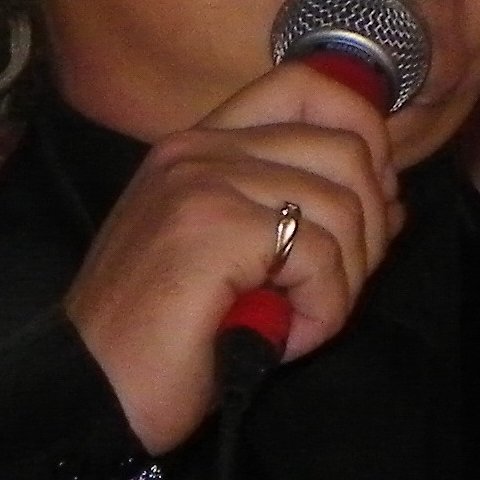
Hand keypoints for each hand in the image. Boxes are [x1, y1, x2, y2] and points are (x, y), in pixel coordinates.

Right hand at [62, 63, 399, 452]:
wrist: (90, 393)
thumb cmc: (162, 339)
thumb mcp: (236, 260)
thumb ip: (300, 213)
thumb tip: (389, 200)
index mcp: (198, 146)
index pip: (307, 85)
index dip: (363, 133)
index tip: (365, 202)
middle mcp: (197, 150)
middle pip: (348, 149)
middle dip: (367, 230)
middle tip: (327, 288)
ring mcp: (201, 184)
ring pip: (345, 206)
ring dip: (342, 283)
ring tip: (292, 320)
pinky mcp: (211, 229)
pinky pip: (323, 258)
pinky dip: (322, 313)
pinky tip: (279, 337)